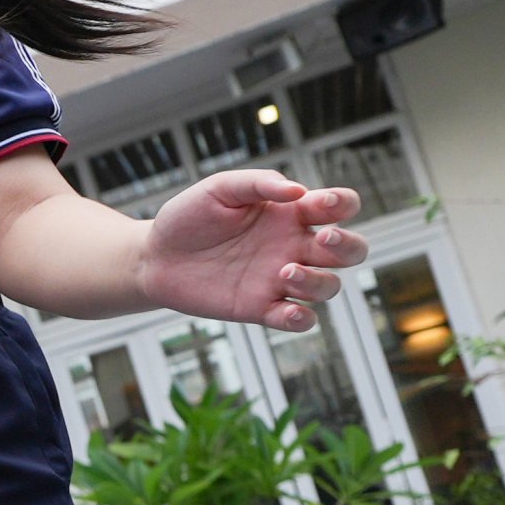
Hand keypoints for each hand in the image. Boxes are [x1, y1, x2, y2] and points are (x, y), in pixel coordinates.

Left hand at [136, 169, 366, 329]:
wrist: (155, 256)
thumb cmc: (189, 217)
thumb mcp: (220, 189)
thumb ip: (258, 184)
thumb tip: (298, 191)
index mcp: (291, 213)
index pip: (339, 206)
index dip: (343, 204)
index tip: (322, 204)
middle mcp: (293, 246)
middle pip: (349, 251)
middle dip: (347, 246)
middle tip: (321, 239)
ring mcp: (280, 279)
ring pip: (328, 287)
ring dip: (318, 282)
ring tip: (284, 272)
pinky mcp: (260, 308)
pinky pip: (298, 320)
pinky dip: (301, 319)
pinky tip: (286, 310)